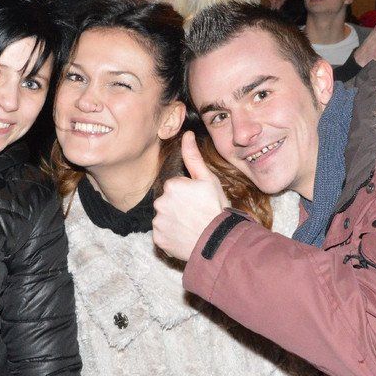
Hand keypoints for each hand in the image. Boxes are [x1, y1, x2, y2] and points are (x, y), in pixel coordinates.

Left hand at [152, 132, 230, 261]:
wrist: (218, 241)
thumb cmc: (216, 208)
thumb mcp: (208, 179)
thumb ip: (193, 156)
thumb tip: (187, 134)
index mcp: (171, 185)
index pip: (175, 186)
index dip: (188, 193)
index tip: (199, 201)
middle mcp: (160, 202)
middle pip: (167, 201)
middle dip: (179, 206)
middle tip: (196, 214)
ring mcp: (158, 222)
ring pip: (164, 218)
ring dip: (174, 221)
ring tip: (191, 226)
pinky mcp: (158, 240)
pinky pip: (162, 234)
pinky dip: (171, 235)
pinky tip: (185, 236)